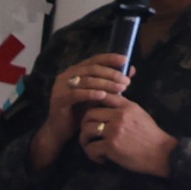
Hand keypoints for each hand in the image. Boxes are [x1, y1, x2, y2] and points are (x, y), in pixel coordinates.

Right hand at [29, 53, 132, 167]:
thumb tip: (132, 70)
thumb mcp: (98, 94)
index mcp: (76, 70)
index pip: (95, 60)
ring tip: (120, 89)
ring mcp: (61, 86)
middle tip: (126, 81)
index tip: (126, 60)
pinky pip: (77, 94)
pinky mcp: (59, 99)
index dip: (110, 58)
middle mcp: (67, 75)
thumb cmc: (80, 111)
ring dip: (105, 84)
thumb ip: (112, 82)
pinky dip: (91, 94)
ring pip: (86, 80)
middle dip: (111, 74)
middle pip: (92, 69)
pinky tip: (103, 96)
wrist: (60, 131)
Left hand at [80, 97, 177, 175]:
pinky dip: (92, 154)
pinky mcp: (110, 147)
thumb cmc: (151, 135)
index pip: (103, 96)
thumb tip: (108, 103)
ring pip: (86, 131)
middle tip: (88, 133)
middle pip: (89, 114)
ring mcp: (113, 131)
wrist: (161, 153)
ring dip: (85, 140)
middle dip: (85, 124)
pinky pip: (91, 148)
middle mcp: (119, 116)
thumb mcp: (140, 114)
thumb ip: (124, 108)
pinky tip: (100, 158)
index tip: (90, 112)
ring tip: (91, 146)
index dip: (92, 102)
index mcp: (127, 106)